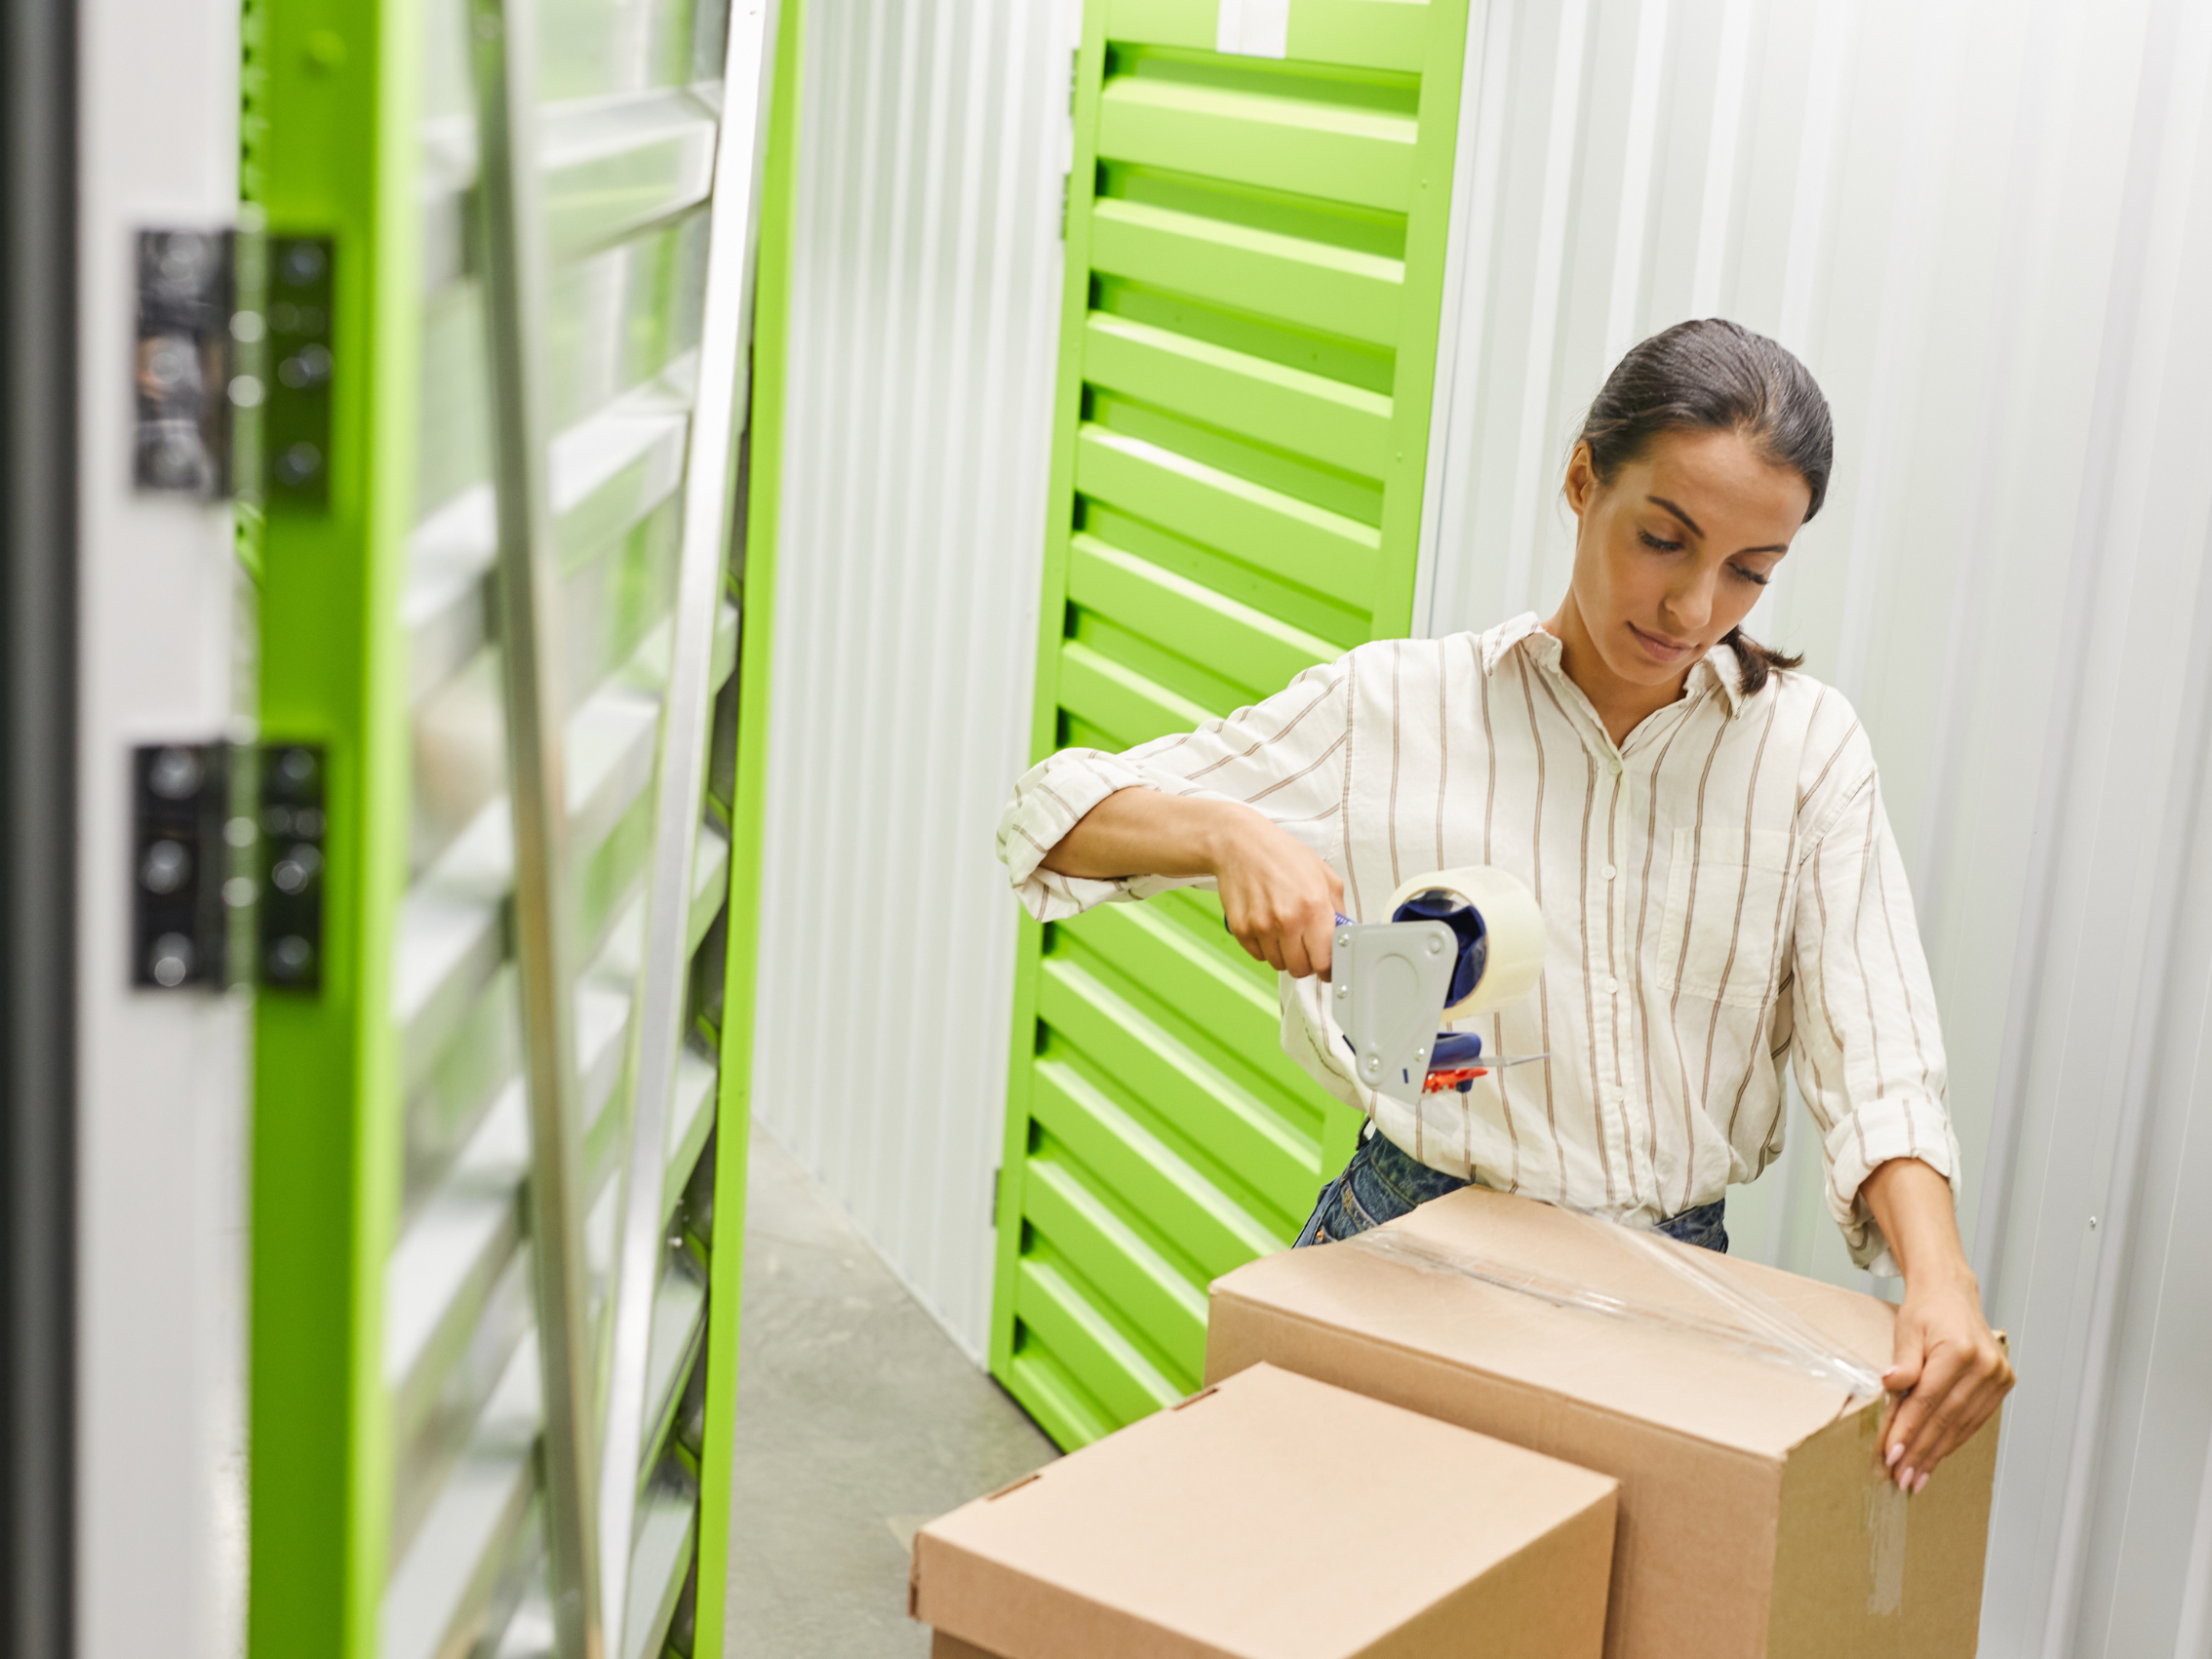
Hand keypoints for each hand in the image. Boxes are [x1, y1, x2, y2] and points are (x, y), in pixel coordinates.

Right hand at [1205, 807, 1343, 979]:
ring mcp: (1261, 926)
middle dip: (1305, 962)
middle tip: (1304, 945)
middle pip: (1300, 969)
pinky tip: (1266, 925)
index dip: (1327, 968)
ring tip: (1283, 930)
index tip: (1327, 967)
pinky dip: (1264, 947)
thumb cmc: (1282, 856)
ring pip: (1278, 964)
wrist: (1242, 844)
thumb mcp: (1324, 875)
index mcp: (1313, 907)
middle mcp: (1287, 920)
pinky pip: (1258, 955)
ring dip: (1284, 954)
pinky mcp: (1241, 929)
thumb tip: (1343, 935)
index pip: (1324, 961)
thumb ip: (1338, 909)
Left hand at [1881, 1266, 2012, 1493]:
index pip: (1927, 1401)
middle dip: (1921, 1451)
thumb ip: (1902, 1362)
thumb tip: (1890, 1385)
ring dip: (1937, 1453)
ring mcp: (1998, 1377)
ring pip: (1962, 1425)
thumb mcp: (1906, 1331)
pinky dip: (1953, 1440)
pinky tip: (1936, 1457)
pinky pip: (1974, 1420)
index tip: (1890, 1456)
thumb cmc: (1926, 1312)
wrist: (1952, 1294)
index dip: (1908, 1431)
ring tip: (1916, 1476)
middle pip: (1946, 1419)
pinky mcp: (2002, 1385)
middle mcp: (1985, 1366)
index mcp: (1959, 1351)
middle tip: (1902, 1477)